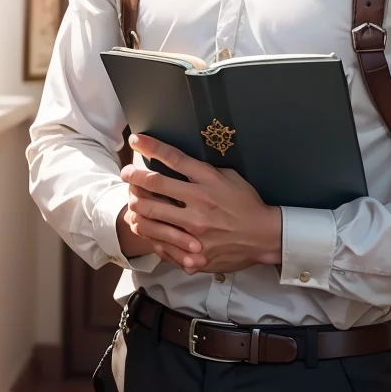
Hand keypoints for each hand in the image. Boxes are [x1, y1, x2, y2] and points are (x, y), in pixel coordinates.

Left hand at [124, 135, 282, 274]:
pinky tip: (145, 227)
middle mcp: (199, 204)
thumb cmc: (246, 204)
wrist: (264, 236)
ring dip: (135, 207)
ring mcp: (195, 230)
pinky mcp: (193, 251)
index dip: (151, 147)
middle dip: (134, 177)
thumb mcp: (229, 178)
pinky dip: (149, 233)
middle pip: (154, 187)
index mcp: (208, 182)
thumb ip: (203, 171)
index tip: (136, 140)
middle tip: (126, 174)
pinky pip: (160, 242)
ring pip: (150, 217)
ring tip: (131, 203)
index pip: (174, 159)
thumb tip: (178, 161)